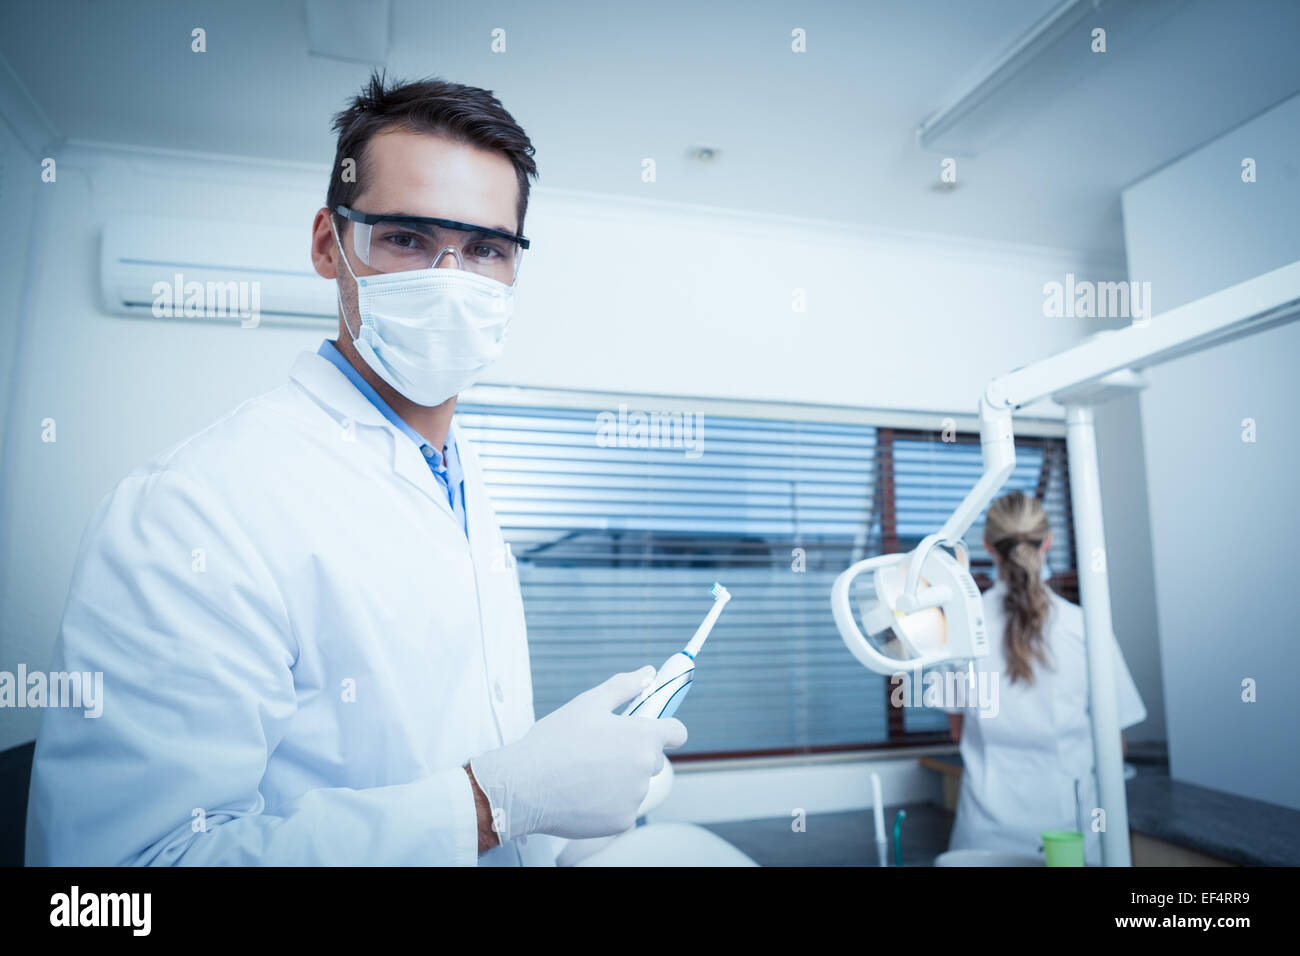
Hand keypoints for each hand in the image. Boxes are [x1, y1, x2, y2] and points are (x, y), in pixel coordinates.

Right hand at [468, 667, 687, 841]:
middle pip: (652, 760)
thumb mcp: (589, 703)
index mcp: (642, 736)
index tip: (649, 729)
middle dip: (633, 753)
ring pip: (635, 785)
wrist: (525, 786)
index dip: (665, 728)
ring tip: (584, 773)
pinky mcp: (622, 821)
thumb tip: (648, 674)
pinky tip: (583, 794)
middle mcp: (645, 769)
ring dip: (619, 779)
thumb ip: (625, 687)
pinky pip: (623, 808)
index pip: (677, 732)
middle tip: (600, 751)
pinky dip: (608, 803)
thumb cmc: (555, 741)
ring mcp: (634, 798)